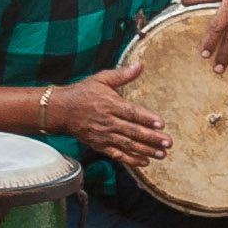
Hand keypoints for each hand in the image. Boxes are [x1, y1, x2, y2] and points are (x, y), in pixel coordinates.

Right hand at [45, 57, 169, 167]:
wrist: (60, 110)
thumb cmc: (82, 93)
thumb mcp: (101, 79)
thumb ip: (122, 74)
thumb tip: (140, 64)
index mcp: (110, 104)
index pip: (131, 112)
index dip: (146, 118)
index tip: (161, 124)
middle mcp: (108, 121)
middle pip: (133, 131)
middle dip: (152, 138)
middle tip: (168, 143)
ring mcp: (103, 135)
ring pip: (127, 144)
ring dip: (145, 150)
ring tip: (161, 154)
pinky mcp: (99, 145)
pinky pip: (116, 154)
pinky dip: (130, 160)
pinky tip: (144, 162)